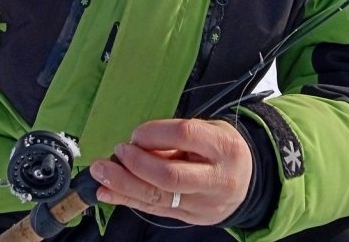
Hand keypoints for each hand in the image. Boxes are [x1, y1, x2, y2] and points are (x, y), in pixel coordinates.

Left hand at [88, 118, 251, 225]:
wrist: (248, 180)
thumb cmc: (220, 148)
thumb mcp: (208, 131)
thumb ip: (176, 138)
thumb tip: (137, 145)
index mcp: (224, 147)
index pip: (185, 135)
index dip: (155, 133)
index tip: (136, 134)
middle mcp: (216, 178)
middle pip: (170, 175)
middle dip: (136, 164)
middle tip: (117, 152)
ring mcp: (204, 203)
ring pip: (159, 197)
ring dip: (124, 184)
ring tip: (100, 173)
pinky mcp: (190, 218)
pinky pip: (154, 210)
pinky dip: (127, 199)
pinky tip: (107, 191)